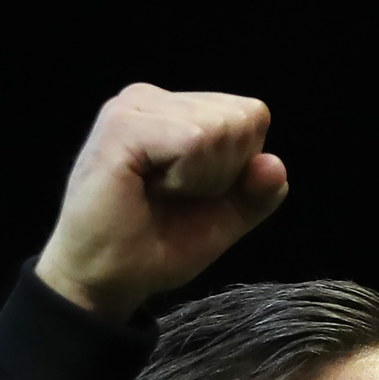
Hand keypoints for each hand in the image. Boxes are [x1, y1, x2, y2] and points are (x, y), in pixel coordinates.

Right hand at [35, 85, 288, 322]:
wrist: (103, 280)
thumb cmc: (153, 247)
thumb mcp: (221, 221)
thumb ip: (254, 194)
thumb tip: (275, 165)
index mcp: (178, 111)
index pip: (251, 115)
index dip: (238, 167)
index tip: (193, 193)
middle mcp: (156, 99)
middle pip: (242, 119)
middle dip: (223, 172)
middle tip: (173, 196)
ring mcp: (136, 106)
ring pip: (221, 128)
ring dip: (201, 177)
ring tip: (158, 193)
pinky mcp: (122, 125)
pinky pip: (193, 140)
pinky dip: (185, 177)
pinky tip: (150, 188)